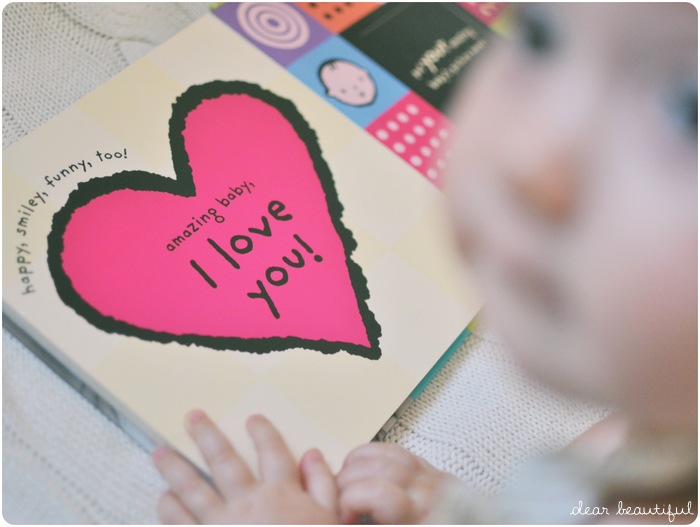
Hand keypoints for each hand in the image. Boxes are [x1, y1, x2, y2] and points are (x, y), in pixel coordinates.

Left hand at [152, 411, 338, 523]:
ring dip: (174, 468)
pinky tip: (163, 499)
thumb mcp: (332, 520)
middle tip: (192, 417)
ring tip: (160, 452)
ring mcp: (221, 526)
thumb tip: (313, 455)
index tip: (253, 419)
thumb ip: (323, 485)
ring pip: (193, 489)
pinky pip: (181, 525)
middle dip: (207, 435)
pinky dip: (170, 511)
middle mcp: (248, 503)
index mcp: (281, 493)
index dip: (262, 432)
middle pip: (224, 460)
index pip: (271, 452)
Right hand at [337, 442, 458, 523]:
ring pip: (383, 454)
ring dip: (355, 465)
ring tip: (345, 485)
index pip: (375, 492)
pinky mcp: (430, 470)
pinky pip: (395, 451)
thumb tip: (345, 517)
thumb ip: (375, 523)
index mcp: (419, 516)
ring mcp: (429, 477)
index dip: (349, 501)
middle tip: (338, 503)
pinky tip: (360, 469)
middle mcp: (426, 492)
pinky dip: (371, 455)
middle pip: (375, 470)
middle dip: (346, 482)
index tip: (343, 518)